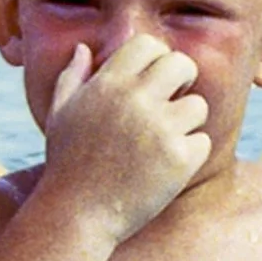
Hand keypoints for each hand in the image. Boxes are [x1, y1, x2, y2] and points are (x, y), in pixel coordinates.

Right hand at [42, 34, 210, 244]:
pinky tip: (166, 168)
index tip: (155, 80)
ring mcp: (160, 129)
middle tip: (176, 100)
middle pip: (182, 64)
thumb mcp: (59, 115)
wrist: (76, 215)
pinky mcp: (178, 159)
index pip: (148, 45)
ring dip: (188, 122)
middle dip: (183, 80)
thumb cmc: (66, 165)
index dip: (157, 59)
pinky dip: (190, 155)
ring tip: (166, 142)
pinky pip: (202, 142)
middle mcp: (135, 100)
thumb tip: (83, 49)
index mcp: (108, 84)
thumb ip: (71, 77)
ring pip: (199, 106)